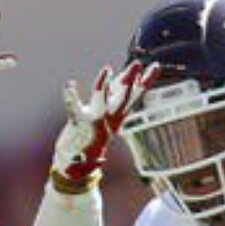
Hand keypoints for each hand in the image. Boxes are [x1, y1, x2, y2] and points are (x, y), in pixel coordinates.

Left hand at [50, 62, 159, 192]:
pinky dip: (71, 96)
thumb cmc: (94, 133)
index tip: (155, 66)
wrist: (78, 161)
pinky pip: (74, 107)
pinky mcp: (77, 123)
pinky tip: (69, 85)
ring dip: (104, 86)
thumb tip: (129, 75)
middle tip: (137, 64)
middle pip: (123, 98)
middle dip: (130, 81)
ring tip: (107, 69)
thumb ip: (116, 93)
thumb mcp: (109, 113)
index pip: (135, 95)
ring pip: (102, 103)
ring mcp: (94, 121)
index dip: (146, 80)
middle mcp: (109, 119)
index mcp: (118, 116)